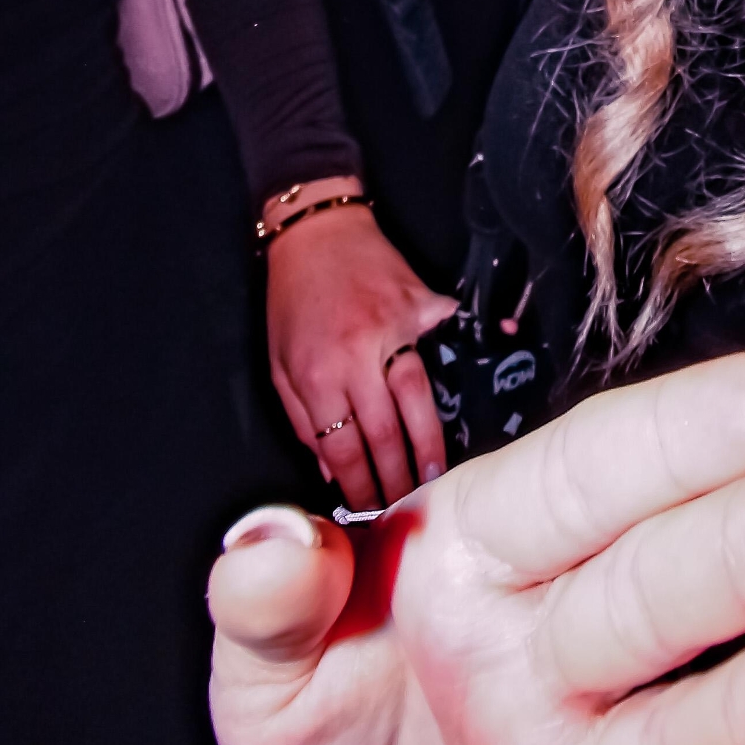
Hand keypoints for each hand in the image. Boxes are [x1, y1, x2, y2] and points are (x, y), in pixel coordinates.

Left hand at [263, 189, 458, 504]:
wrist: (318, 232)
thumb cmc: (293, 300)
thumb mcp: (279, 364)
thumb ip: (303, 420)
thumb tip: (333, 471)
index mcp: (316, 373)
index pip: (343, 448)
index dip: (360, 487)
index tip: (370, 512)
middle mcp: (357, 354)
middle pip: (386, 432)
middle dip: (398, 478)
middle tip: (409, 507)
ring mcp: (394, 327)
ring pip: (419, 398)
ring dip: (429, 444)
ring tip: (437, 476)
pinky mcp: (421, 305)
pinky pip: (440, 346)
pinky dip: (453, 370)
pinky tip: (465, 400)